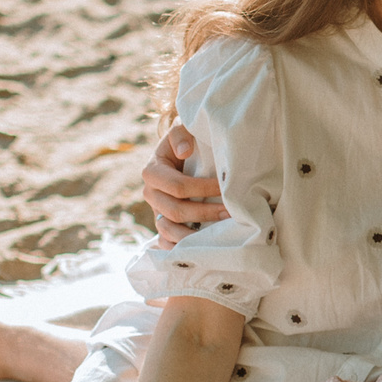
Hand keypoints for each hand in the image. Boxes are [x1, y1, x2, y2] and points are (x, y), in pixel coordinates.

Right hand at [142, 125, 229, 247]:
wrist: (183, 155)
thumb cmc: (188, 142)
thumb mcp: (182, 130)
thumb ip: (181, 135)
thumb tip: (184, 151)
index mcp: (153, 171)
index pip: (177, 186)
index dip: (202, 189)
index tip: (225, 188)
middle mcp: (151, 194)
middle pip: (175, 211)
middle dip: (205, 213)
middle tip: (230, 213)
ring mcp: (156, 212)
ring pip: (169, 231)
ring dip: (195, 235)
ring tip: (219, 235)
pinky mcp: (163, 226)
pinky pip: (166, 244)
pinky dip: (181, 250)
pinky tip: (201, 251)